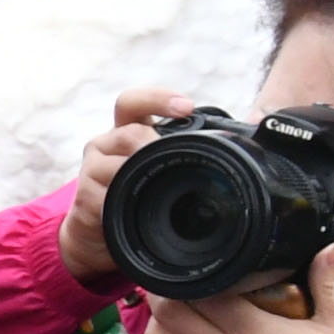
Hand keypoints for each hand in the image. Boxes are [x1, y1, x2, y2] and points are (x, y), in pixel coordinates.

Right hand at [61, 86, 194, 284]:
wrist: (96, 235)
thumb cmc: (136, 197)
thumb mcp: (158, 169)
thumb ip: (183, 152)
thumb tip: (248, 134)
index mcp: (128, 131)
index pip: (134, 102)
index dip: (158, 99)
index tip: (185, 107)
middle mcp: (107, 145)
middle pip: (128, 130)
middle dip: (152, 141)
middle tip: (167, 151)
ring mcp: (92, 170)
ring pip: (117, 162)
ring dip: (138, 173)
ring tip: (152, 185)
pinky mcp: (85, 198)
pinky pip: (106, 196)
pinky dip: (123, 203)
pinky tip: (131, 210)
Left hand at [142, 241, 333, 333]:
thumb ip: (331, 284)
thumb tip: (331, 245)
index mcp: (251, 332)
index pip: (199, 294)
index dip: (190, 273)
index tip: (199, 260)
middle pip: (167, 314)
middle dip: (164, 291)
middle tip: (178, 277)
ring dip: (159, 320)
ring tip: (175, 305)